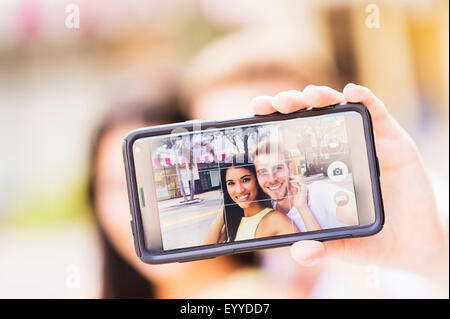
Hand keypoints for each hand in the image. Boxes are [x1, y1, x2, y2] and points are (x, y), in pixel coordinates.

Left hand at [251, 84, 447, 288]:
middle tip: (278, 103)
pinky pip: (378, 113)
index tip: (257, 109)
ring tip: (309, 95)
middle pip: (311, 116)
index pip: (293, 136)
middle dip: (292, 103)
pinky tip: (353, 93)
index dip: (275, 119)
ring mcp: (366, 142)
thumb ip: (321, 246)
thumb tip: (300, 253)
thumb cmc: (372, 238)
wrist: (413, 244)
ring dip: (322, 96)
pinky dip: (366, 99)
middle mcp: (340, 149)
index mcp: (321, 167)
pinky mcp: (393, 141)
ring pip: (340, 108)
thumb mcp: (341, 244)